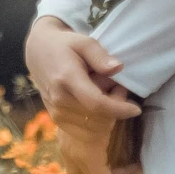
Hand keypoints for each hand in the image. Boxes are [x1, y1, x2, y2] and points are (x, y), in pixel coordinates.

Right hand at [24, 16, 141, 173]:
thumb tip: (118, 68)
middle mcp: (60, 99)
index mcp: (67, 78)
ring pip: (93, 128)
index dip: (119, 109)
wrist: (38, 53)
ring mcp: (56, 112)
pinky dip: (98, 124)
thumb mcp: (84, 42)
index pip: (97, 103)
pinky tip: (99, 107)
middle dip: (116, 109)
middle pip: (98, 118)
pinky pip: (84, 132)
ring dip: (107, 118)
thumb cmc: (65, 45)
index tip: (135, 109)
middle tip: (119, 89)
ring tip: (108, 95)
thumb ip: (101, 56)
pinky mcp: (57, 119)